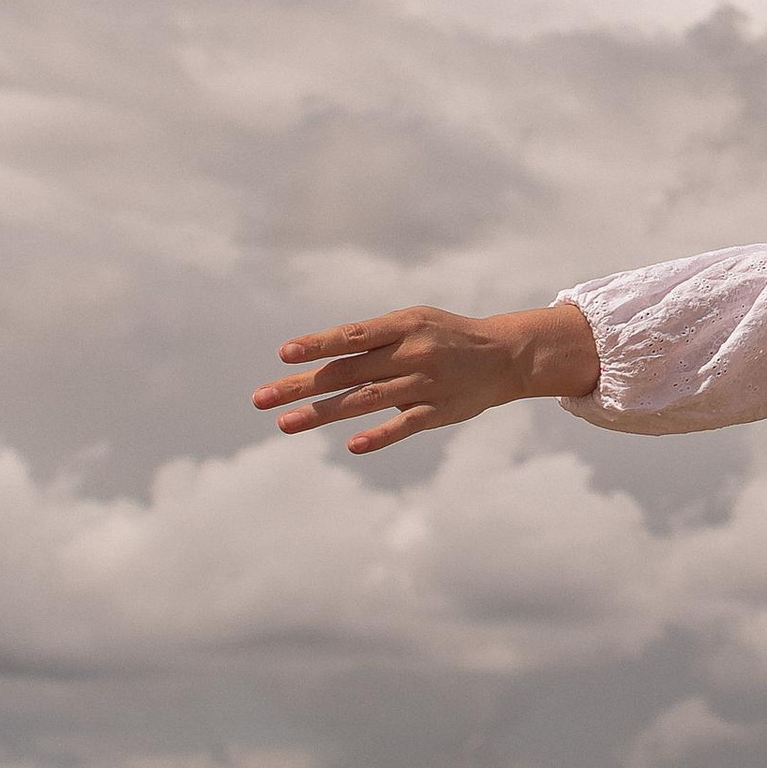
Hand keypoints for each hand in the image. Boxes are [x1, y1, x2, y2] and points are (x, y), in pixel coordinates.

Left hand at [251, 302, 599, 456]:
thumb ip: (371, 338)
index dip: (318, 345)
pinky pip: (405, 425)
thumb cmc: (445, 336)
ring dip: (322, 413)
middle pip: (347, 372)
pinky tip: (352, 445)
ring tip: (284, 423)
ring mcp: (426, 383)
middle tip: (260, 399)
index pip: (352, 336)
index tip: (285, 354)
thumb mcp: (413, 321)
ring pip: (366, 400)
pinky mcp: (439, 411)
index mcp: (403, 326)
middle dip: (301, 386)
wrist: (506, 355)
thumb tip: (318, 357)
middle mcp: (411, 354)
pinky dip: (380, 435)